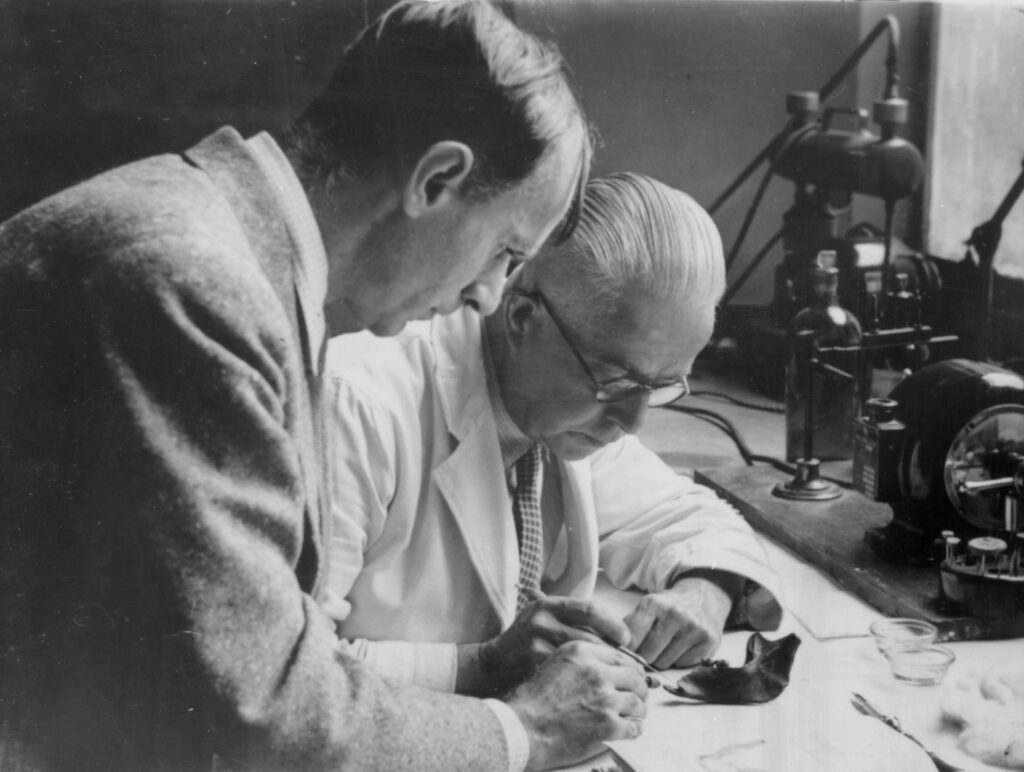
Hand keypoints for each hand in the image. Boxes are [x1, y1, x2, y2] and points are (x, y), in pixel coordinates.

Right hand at [457, 596, 629, 693]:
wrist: (494, 666)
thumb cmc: (526, 641)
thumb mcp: (544, 618)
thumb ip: (573, 617)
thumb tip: (619, 628)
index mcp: (547, 605)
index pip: (590, 608)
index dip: (612, 623)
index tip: (625, 637)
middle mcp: (541, 621)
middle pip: (591, 637)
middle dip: (614, 654)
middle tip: (631, 665)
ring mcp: (537, 645)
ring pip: (584, 660)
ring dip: (605, 671)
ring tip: (619, 679)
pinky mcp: (536, 668)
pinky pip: (571, 678)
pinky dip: (588, 685)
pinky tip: (598, 690)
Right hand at [505, 640, 648, 770]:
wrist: (522, 728)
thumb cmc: (533, 698)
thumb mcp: (555, 662)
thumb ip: (581, 657)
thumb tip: (607, 664)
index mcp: (580, 651)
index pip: (618, 654)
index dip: (629, 666)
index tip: (633, 672)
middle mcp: (595, 672)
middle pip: (633, 675)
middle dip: (639, 686)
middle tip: (639, 692)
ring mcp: (604, 699)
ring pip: (637, 701)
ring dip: (638, 709)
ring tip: (635, 712)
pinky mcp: (608, 725)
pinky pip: (633, 726)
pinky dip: (635, 728)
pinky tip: (631, 728)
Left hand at [624, 573, 738, 668]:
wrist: (701, 598)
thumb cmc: (667, 609)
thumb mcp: (646, 608)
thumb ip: (629, 627)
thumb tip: (614, 651)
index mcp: (653, 604)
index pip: (631, 638)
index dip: (626, 649)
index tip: (626, 652)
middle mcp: (675, 614)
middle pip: (647, 655)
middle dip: (643, 657)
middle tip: (647, 650)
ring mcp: (693, 627)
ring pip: (664, 663)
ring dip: (661, 660)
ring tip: (666, 646)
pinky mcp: (708, 640)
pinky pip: (682, 665)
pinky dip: (678, 661)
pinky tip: (681, 647)